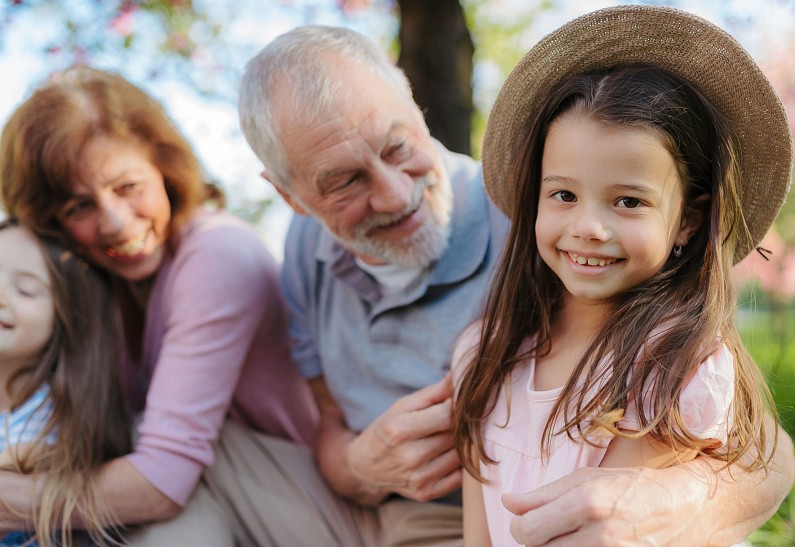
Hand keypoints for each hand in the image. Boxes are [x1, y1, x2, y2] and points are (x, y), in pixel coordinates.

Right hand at [347, 375, 461, 501]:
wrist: (364, 467)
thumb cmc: (385, 430)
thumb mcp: (401, 406)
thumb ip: (432, 393)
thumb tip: (459, 377)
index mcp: (398, 430)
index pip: (446, 415)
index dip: (458, 406)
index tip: (459, 401)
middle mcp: (408, 457)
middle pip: (455, 435)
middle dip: (461, 424)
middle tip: (460, 417)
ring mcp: (418, 478)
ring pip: (460, 456)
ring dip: (463, 444)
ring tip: (452, 435)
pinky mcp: (426, 493)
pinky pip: (459, 477)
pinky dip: (461, 464)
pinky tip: (451, 454)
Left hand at [502, 465, 711, 545]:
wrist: (683, 508)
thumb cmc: (630, 487)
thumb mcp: (586, 478)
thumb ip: (543, 494)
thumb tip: (508, 503)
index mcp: (586, 503)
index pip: (527, 531)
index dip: (520, 527)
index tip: (526, 521)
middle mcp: (600, 535)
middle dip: (538, 541)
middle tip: (552, 529)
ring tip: (570, 536)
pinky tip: (583, 544)